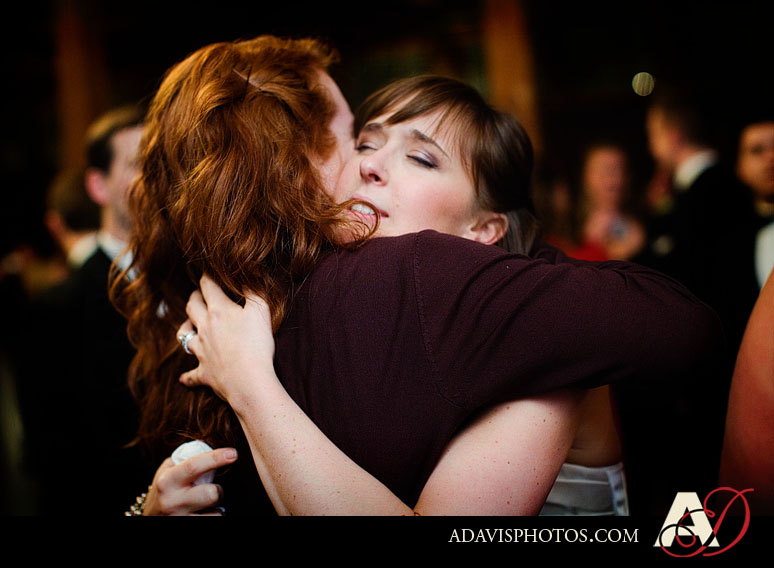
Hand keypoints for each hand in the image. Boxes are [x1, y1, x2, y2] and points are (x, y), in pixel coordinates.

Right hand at [143, 447, 236, 514]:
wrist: (150, 517)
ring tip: (205, 504)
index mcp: (167, 481)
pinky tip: (203, 513)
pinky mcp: (187, 527)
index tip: (233, 453)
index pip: (194, 466)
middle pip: (211, 493)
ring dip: (216, 507)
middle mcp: (172, 502)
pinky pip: (213, 521)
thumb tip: (212, 445)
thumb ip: (187, 458)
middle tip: (213, 489)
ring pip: (216, 512)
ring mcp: (179, 518)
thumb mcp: (169, 471)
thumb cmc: (165, 489)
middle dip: (219, 490)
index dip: (216, 458)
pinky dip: (212, 515)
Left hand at [177, 275, 274, 402]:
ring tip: (189, 325)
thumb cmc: (257, 344)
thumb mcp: (262, 311)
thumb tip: (250, 274)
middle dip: (194, 297)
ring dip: (185, 328)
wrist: (248, 381)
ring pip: (184, 335)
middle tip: (199, 294)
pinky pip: (191, 375)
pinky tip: (183, 379)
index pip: (208, 286)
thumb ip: (254, 290)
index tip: (209, 272)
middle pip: (192, 306)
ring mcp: (201, 350)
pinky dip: (187, 377)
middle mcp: (205, 327)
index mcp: (218, 310)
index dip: (208, 276)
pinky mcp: (204, 372)